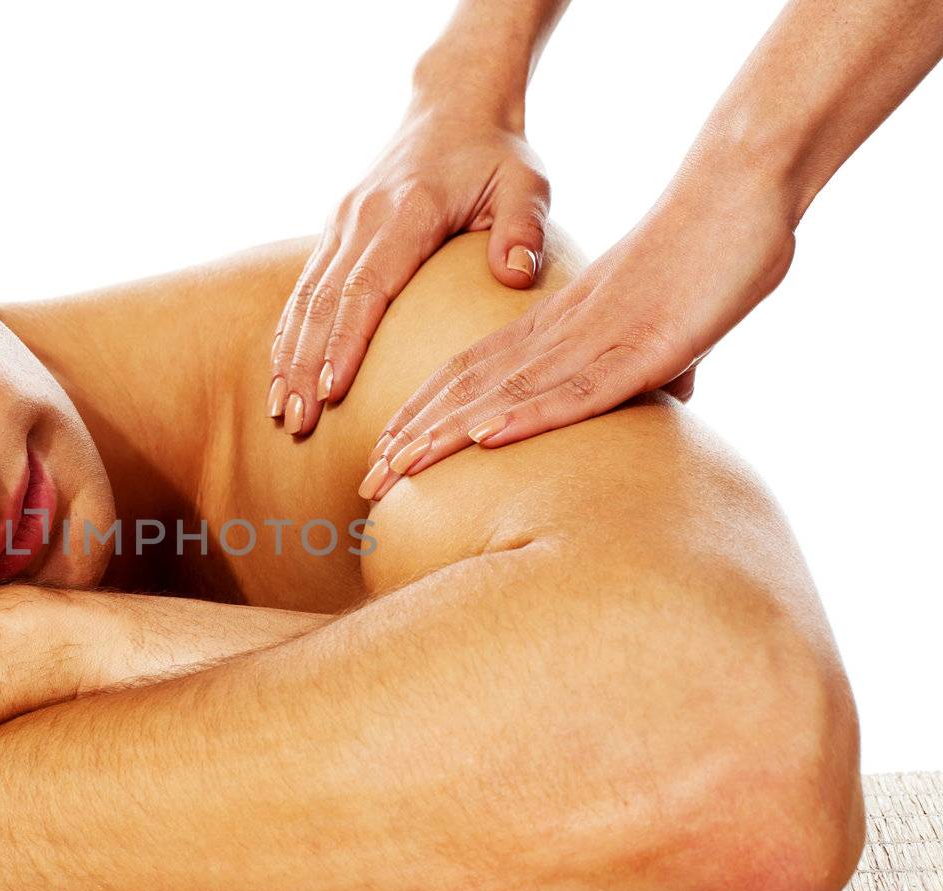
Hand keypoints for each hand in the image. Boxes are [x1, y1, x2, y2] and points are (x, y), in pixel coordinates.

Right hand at [269, 98, 549, 436]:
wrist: (454, 105)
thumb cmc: (496, 153)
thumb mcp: (526, 183)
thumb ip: (523, 228)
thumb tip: (515, 275)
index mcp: (406, 211)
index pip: (365, 287)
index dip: (343, 342)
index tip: (328, 391)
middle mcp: (362, 217)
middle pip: (324, 301)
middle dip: (304, 365)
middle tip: (296, 420)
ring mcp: (342, 222)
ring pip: (306, 296)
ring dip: (288, 355)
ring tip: (281, 408)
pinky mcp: (336, 228)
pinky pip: (305, 286)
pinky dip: (290, 331)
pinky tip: (281, 371)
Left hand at [359, 163, 797, 499]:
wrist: (746, 184)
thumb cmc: (710, 250)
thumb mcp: (674, 317)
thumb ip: (663, 355)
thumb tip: (677, 392)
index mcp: (557, 322)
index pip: (470, 372)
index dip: (423, 413)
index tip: (383, 452)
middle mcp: (562, 332)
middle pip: (468, 388)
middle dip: (413, 438)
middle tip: (365, 484)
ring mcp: (600, 338)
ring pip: (504, 392)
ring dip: (446, 435)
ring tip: (394, 470)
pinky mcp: (646, 347)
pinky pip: (577, 389)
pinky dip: (527, 416)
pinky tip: (483, 438)